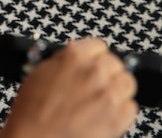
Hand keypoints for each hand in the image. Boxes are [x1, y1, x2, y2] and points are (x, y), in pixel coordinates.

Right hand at [0, 38, 137, 137]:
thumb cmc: (32, 111)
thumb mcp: (41, 73)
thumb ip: (64, 60)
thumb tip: (76, 52)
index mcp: (74, 56)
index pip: (98, 45)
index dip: (93, 55)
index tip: (92, 62)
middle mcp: (94, 72)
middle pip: (116, 63)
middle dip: (106, 72)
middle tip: (94, 83)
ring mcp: (109, 94)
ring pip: (127, 82)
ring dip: (116, 89)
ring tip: (100, 99)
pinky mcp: (118, 117)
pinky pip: (130, 106)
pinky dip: (120, 110)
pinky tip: (103, 113)